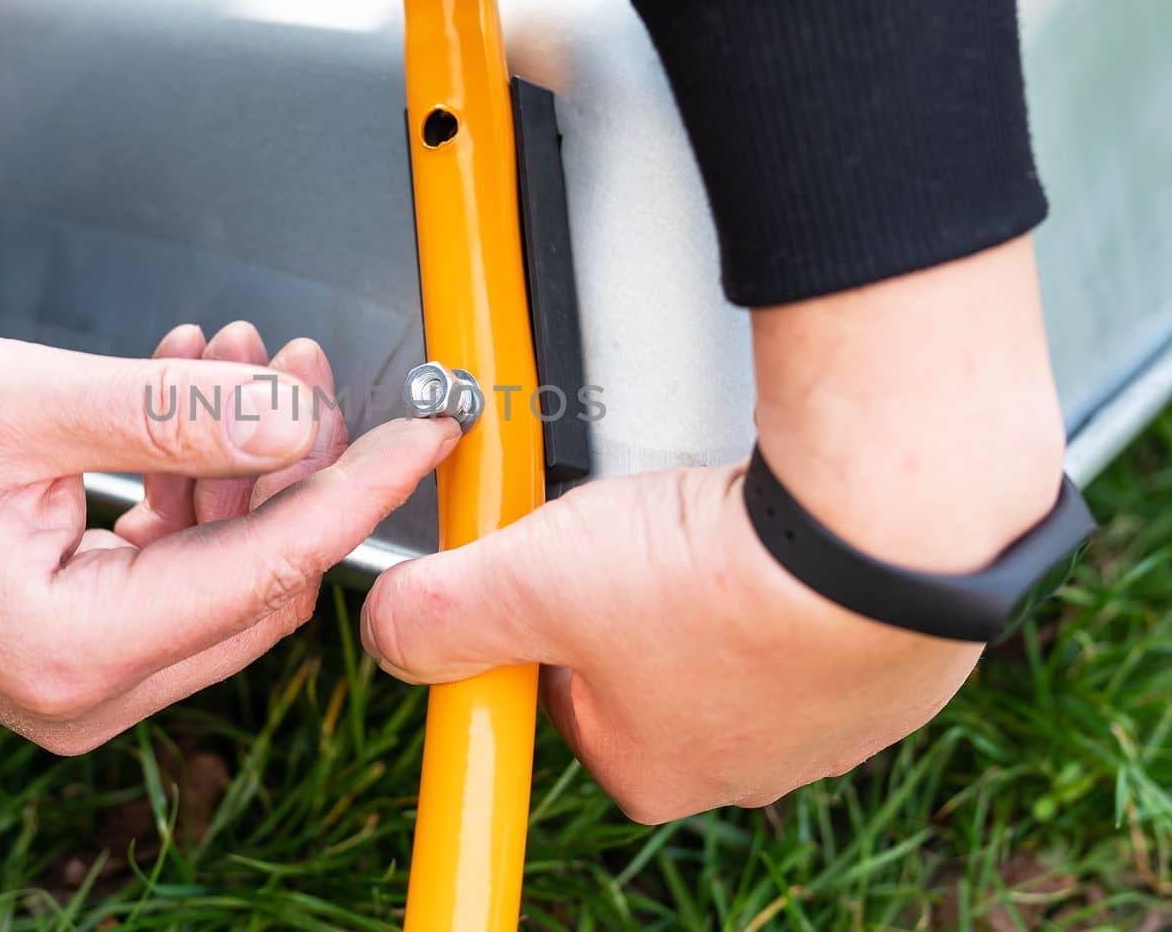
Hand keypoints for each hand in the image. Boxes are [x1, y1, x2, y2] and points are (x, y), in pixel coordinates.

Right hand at [0, 333, 456, 752]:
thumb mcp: (21, 404)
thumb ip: (171, 414)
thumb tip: (293, 419)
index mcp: (78, 648)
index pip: (273, 566)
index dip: (358, 485)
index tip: (425, 428)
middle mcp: (93, 689)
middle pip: (261, 575)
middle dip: (291, 459)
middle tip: (295, 361)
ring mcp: (92, 680)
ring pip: (228, 569)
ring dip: (242, 462)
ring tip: (231, 358)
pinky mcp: (88, 650)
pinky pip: (182, 570)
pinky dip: (198, 488)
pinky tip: (186, 401)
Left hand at [361, 238, 1066, 820]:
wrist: (882, 536)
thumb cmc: (721, 578)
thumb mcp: (529, 583)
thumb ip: (439, 614)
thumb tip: (389, 630)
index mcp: (654, 766)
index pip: (563, 701)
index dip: (544, 622)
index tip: (553, 570)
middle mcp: (746, 760)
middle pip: (649, 664)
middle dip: (629, 591)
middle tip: (632, 528)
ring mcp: (829, 715)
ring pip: (737, 630)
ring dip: (713, 570)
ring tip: (707, 516)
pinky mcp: (894, 656)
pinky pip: (818, 602)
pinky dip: (793, 559)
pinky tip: (779, 518)